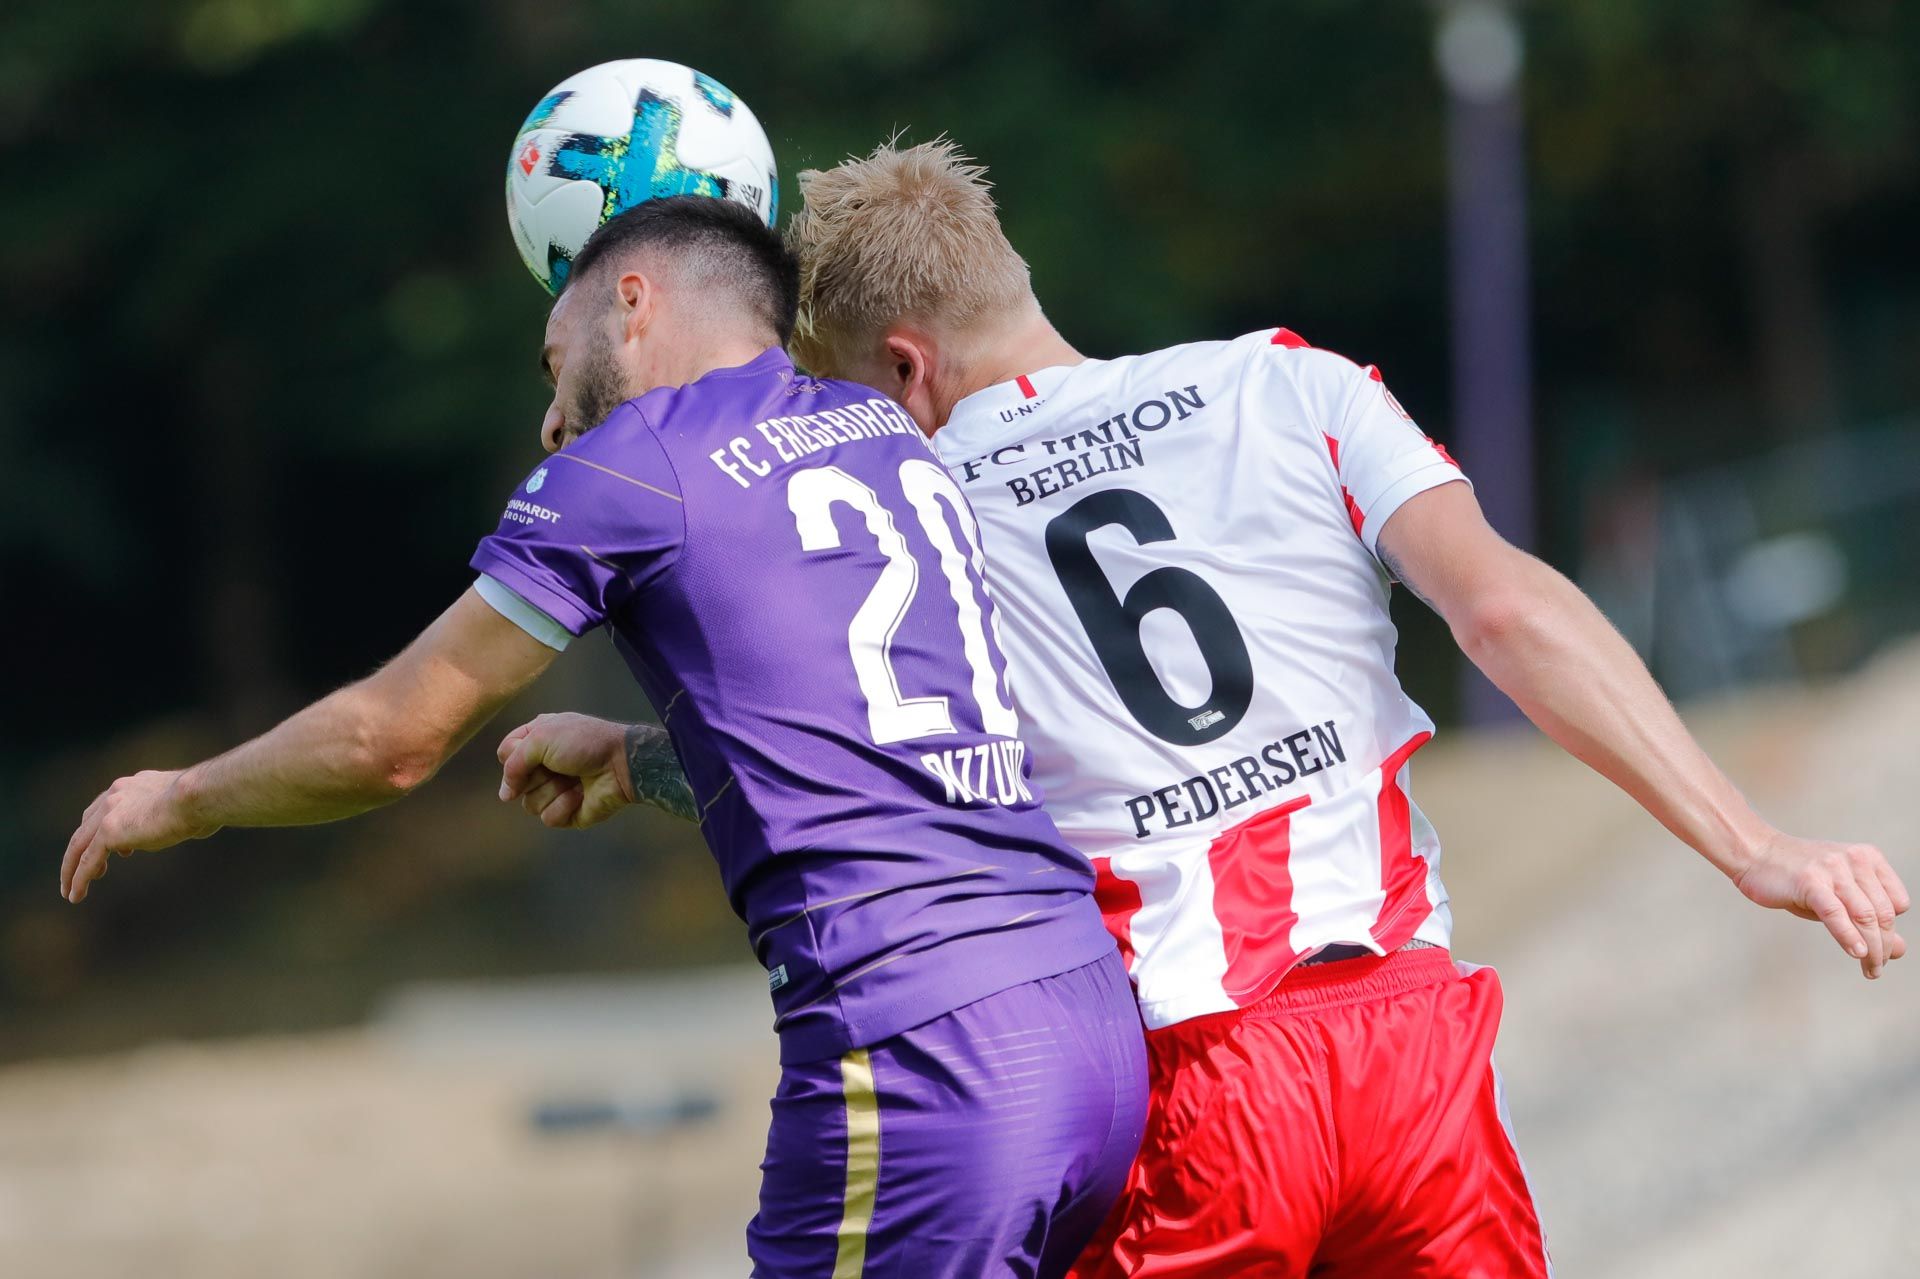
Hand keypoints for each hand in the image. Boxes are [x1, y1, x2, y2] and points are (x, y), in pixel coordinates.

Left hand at [60, 770, 216, 903]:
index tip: (115, 851)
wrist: (199, 796)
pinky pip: (87, 860)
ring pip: (79, 845)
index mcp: (133, 786)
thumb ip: (168, 817)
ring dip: (71, 869)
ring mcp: (109, 812)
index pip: (106, 808)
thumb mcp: (182, 807)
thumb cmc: (204, 801)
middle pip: (85, 826)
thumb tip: (175, 828)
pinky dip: (79, 879)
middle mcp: (115, 794)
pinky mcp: (109, 832)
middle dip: (79, 850)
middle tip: (80, 870)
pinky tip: (76, 895)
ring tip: (71, 890)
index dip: (103, 830)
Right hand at [496, 713, 633, 829]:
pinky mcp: (567, 812)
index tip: (529, 751)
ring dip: (553, 790)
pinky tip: (580, 794)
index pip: (506, 753)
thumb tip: (504, 795)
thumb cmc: (584, 743)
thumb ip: (514, 762)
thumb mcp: (542, 737)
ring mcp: (555, 790)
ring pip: (529, 804)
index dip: (512, 757)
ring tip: (574, 780)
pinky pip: (548, 818)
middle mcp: (544, 766)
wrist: (621, 763)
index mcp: (538, 741)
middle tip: (558, 766)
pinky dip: (564, 805)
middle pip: (514, 782)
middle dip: (535, 775)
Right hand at [1734, 831, 1909, 978]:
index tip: (1881, 949)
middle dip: (1884, 947)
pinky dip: (1849, 936)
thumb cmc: (1798, 878)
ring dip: (1872, 950)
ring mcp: (1832, 869)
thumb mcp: (1839, 895)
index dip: (1892, 929)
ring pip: (1864, 916)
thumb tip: (1899, 950)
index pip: (1898, 902)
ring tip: (1870, 969)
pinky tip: (1856, 953)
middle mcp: (1854, 860)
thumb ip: (1869, 919)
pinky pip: (1836, 913)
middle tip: (1876, 968)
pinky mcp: (1810, 881)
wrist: (1755, 853)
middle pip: (1883, 913)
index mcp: (1867, 858)